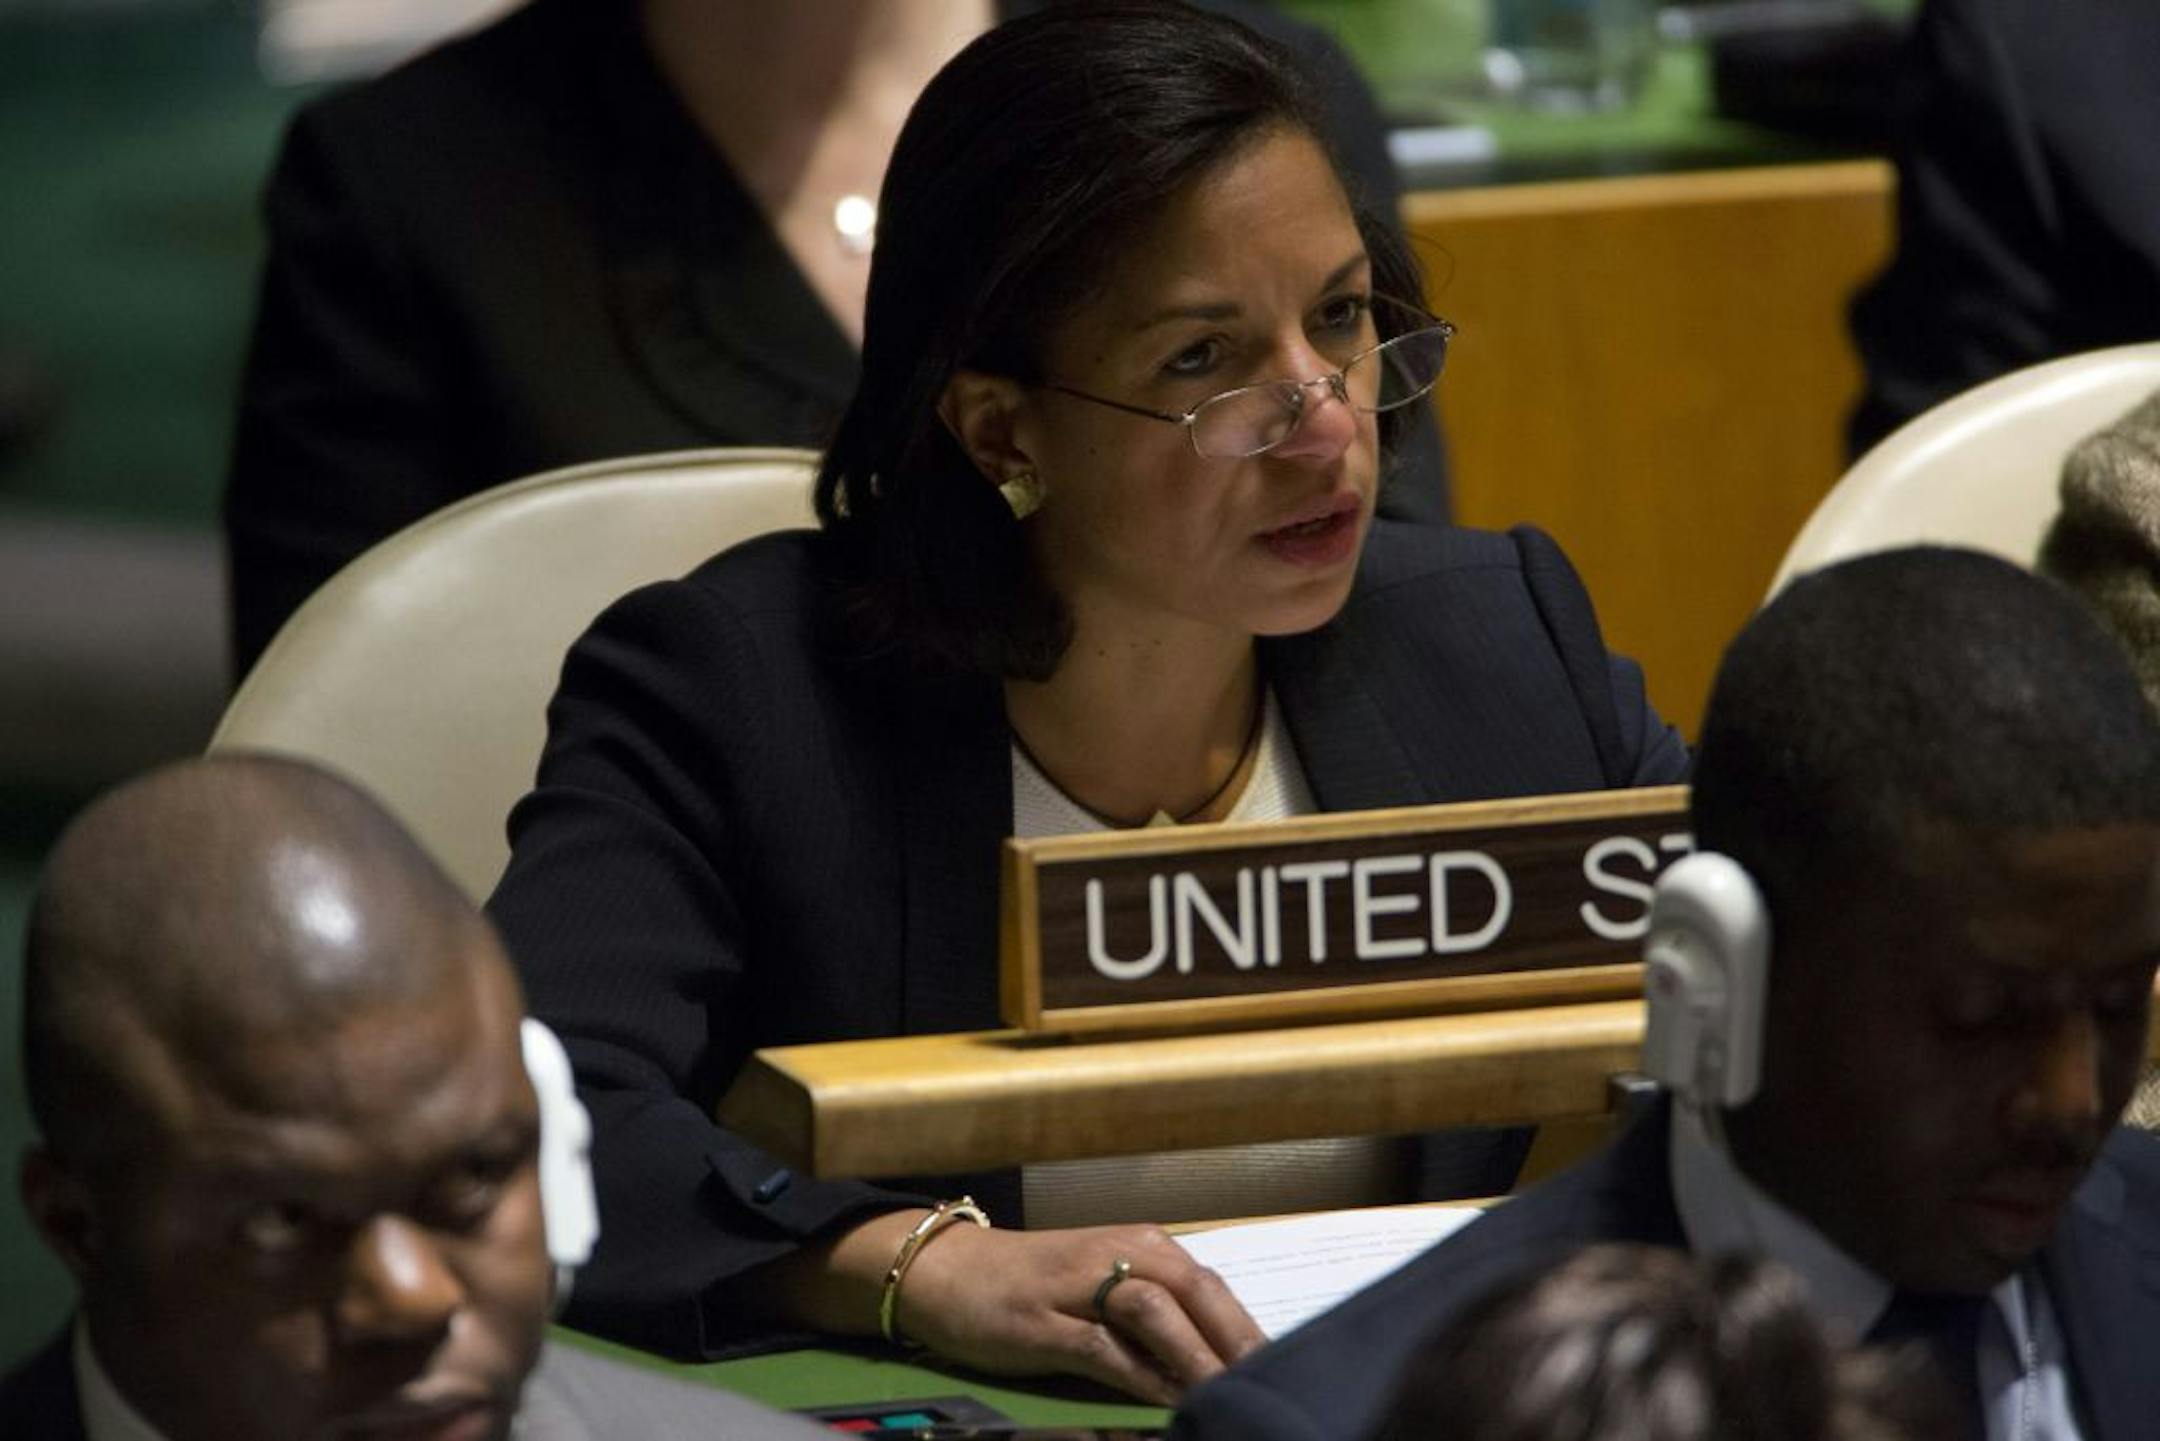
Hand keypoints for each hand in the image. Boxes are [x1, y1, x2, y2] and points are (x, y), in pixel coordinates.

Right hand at [894, 1221, 1265, 1403]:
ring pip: (1158, 1313)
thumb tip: (1219, 1360)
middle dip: (1239, 1343)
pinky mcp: (1044, 1322)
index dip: (1251, 1331)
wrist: (947, 1272)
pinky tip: (1164, 1398)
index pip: (1214, 1288)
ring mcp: (1080, 1286)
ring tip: (1229, 1395)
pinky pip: (1104, 1348)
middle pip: (1198, 1293)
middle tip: (1275, 1385)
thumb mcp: (1104, 1289)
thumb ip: (1159, 1318)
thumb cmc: (1034, 1285)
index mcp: (1143, 1246)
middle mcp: (1119, 1255)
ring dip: (1198, 1356)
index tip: (1288, 1371)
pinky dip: (1140, 1373)